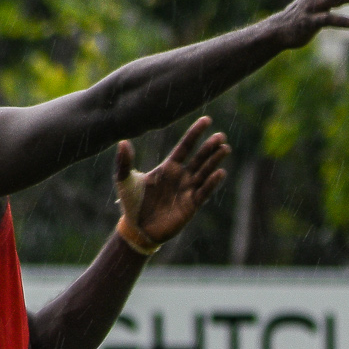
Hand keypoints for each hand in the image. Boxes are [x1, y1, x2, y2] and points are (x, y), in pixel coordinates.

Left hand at [115, 118, 229, 248]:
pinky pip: (204, 192)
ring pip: (205, 172)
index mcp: (168, 167)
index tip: (207, 120)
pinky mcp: (191, 205)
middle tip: (221, 136)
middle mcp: (181, 176)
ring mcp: (188, 190)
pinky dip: (211, 183)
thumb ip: (124, 162)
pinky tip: (219, 173)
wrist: (137, 228)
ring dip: (215, 161)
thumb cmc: (131, 203)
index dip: (195, 134)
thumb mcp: (124, 180)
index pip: (185, 147)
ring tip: (225, 149)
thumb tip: (123, 142)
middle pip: (200, 158)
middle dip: (210, 147)